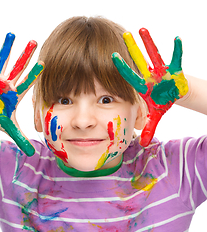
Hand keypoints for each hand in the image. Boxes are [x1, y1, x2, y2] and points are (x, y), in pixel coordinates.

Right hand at [0, 33, 43, 155]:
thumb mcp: (9, 127)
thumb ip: (20, 138)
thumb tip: (32, 153)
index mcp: (15, 94)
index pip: (28, 83)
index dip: (35, 74)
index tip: (44, 64)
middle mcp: (7, 84)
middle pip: (18, 68)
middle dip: (25, 56)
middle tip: (34, 41)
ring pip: (2, 62)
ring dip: (6, 49)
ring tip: (12, 34)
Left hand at [112, 28, 188, 146]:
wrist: (171, 95)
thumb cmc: (160, 103)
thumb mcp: (154, 116)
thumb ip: (147, 127)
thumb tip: (142, 144)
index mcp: (142, 87)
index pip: (129, 76)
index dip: (122, 68)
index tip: (111, 57)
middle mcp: (149, 76)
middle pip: (139, 62)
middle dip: (132, 49)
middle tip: (124, 35)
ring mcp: (161, 72)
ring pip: (154, 55)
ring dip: (149, 43)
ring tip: (142, 30)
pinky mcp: (174, 70)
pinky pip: (176, 59)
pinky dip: (177, 50)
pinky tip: (176, 40)